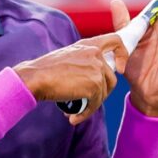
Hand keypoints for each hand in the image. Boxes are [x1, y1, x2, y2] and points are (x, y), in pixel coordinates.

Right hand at [14, 33, 128, 125]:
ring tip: (76, 109)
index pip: (116, 41)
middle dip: (101, 92)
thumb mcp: (68, 56)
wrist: (35, 77)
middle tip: (87, 99)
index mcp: (88, 44)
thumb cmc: (45, 69)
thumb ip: (84, 60)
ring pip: (104, 92)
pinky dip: (85, 112)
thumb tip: (93, 77)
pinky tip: (74, 116)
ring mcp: (96, 69)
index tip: (119, 68)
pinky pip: (95, 103)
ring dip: (92, 104)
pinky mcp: (95, 85)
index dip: (122, 54)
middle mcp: (95, 54)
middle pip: (111, 77)